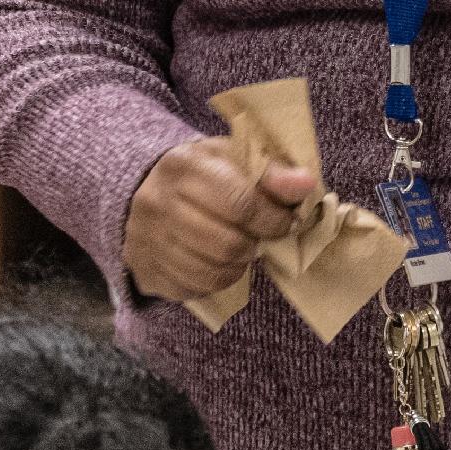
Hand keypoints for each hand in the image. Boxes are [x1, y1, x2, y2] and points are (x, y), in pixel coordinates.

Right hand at [125, 138, 318, 304]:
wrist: (146, 191)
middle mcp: (156, 202)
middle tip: (261, 239)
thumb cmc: (205, 174)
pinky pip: (193, 289)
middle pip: (227, 244)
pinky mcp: (144, 269)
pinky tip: (219, 263)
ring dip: (238, 266)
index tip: (287, 222)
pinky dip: (216, 281)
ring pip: (210, 272)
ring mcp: (145, 239)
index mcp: (184, 166)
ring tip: (242, 250)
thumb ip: (274, 173)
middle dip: (256, 245)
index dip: (273, 219)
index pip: (240, 204)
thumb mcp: (236, 160)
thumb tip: (306, 184)